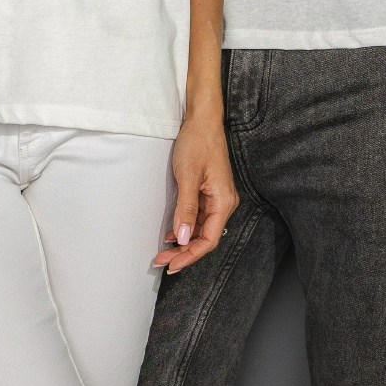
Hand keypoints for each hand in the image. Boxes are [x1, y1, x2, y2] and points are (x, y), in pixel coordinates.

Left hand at [154, 113, 237, 273]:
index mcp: (223, 202)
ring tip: (163, 251)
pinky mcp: (209, 192)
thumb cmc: (197, 143)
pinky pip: (199, 217)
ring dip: (183, 241)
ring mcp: (217, 198)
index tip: (172, 265)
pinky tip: (171, 234)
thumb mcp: (187, 176)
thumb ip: (186, 209)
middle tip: (161, 261)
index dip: (190, 255)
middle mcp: (224, 203)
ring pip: (201, 229)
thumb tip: (183, 239)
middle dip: (184, 252)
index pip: (209, 240)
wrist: (202, 120)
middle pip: (205, 237)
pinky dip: (185, 227)